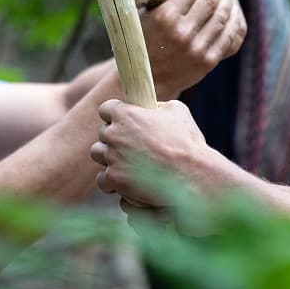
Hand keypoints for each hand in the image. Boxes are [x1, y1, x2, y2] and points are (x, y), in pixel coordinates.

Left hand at [90, 99, 241, 205]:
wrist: (191, 176)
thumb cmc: (187, 142)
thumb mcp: (177, 111)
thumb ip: (159, 106)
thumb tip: (153, 108)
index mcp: (125, 114)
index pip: (106, 109)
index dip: (115, 114)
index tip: (122, 120)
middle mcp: (114, 135)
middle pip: (102, 133)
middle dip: (114, 138)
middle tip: (129, 145)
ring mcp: (112, 158)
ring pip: (98, 155)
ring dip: (109, 158)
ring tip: (124, 163)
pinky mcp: (114, 180)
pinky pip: (103, 180)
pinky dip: (112, 181)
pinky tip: (124, 181)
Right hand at [140, 0, 245, 97]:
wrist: (146, 80)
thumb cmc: (142, 40)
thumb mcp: (140, 11)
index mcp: (165, 18)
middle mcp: (183, 33)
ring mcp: (198, 49)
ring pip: (226, 14)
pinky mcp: (209, 61)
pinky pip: (233, 35)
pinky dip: (236, 19)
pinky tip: (231, 11)